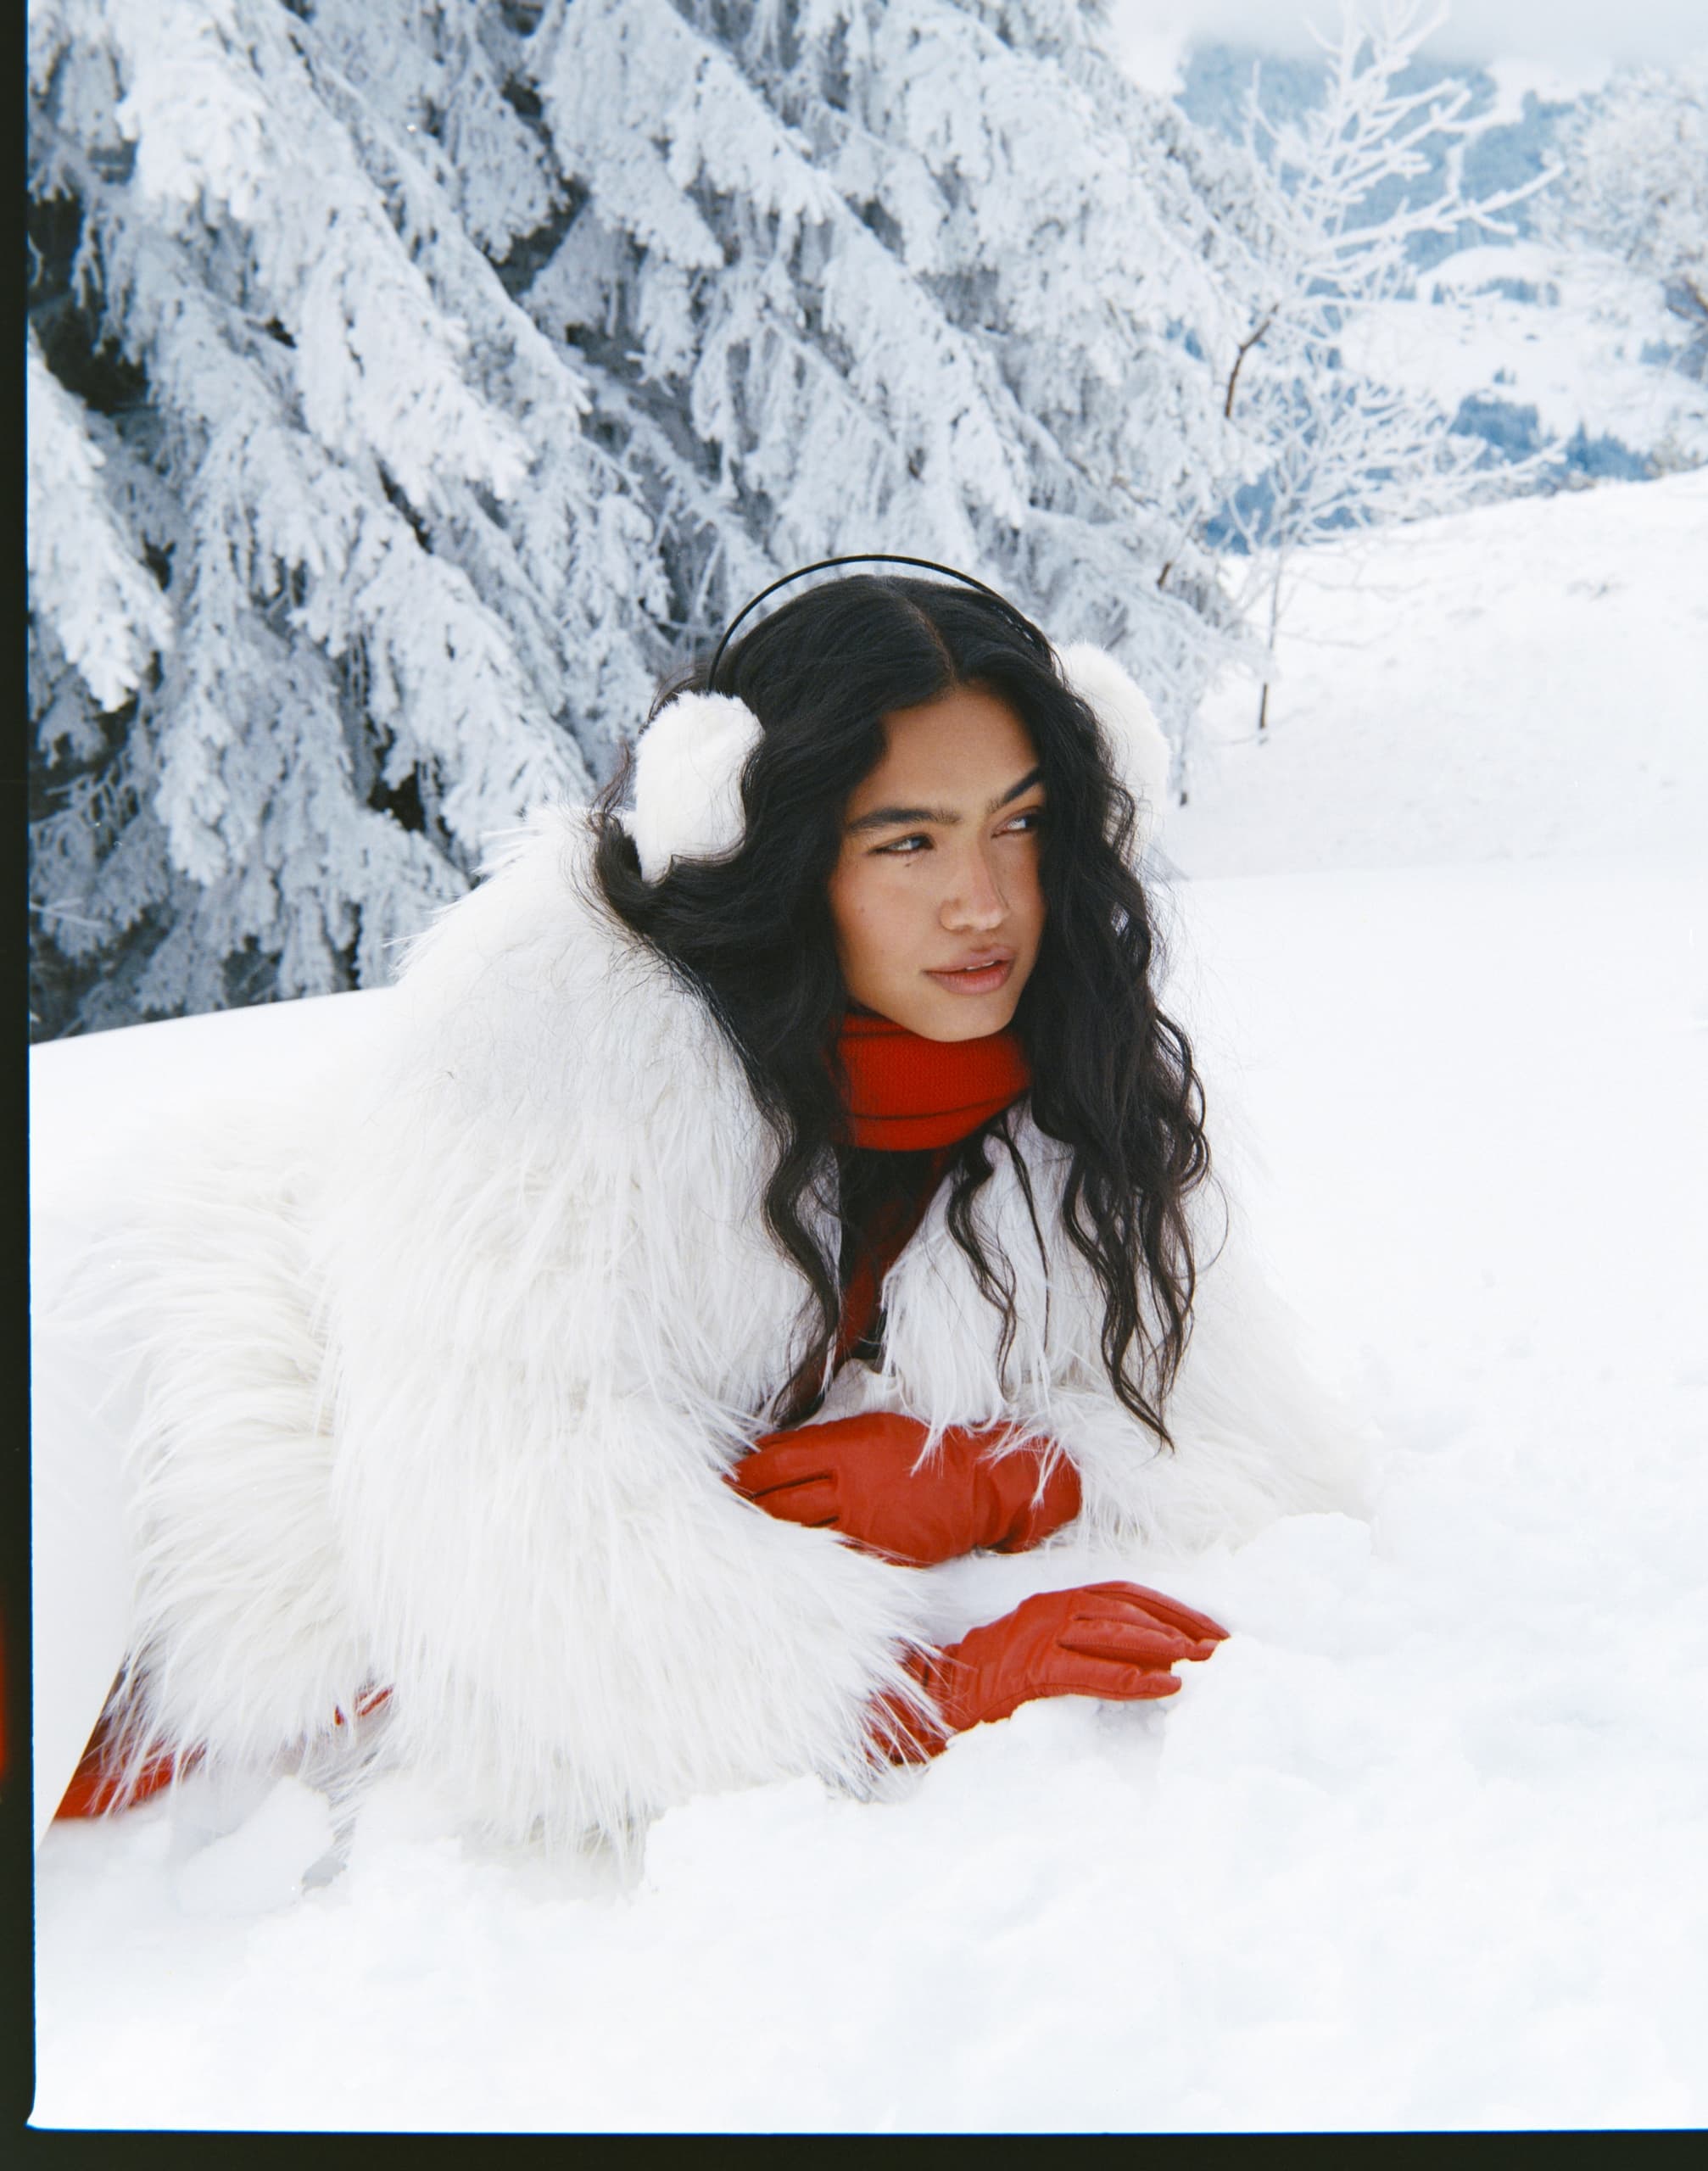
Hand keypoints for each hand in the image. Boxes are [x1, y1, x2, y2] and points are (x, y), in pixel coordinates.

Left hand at [730, 1412, 1080, 1565]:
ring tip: (745, 1539)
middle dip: (746, 1508)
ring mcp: (862, 1520)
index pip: (774, 1461)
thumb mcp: (870, 1428)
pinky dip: (807, 1558)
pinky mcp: (877, 1550)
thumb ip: (822, 1441)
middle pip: (778, 1500)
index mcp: (843, 1447)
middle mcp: (848, 1484)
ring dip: (770, 1536)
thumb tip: (771, 1450)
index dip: (744, 1474)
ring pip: (799, 1531)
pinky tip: (789, 1559)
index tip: (726, 1482)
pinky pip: (832, 1556)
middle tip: (722, 1515)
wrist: (976, 1483)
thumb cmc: (918, 1451)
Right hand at [873, 1581, 1228, 1761]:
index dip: (1173, 1608)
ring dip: (1165, 1644)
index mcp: (1056, 1601)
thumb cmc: (989, 1682)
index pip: (1127, 1595)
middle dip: (1182, 1624)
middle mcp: (1051, 1609)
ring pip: (1114, 1631)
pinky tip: (1166, 1686)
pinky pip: (1091, 1672)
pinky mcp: (1031, 1669)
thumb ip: (1080, 1644)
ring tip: (1205, 1660)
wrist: (934, 1697)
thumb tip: (1143, 1658)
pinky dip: (1132, 1677)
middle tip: (1224, 1646)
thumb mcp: (1039, 1650)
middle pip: (1130, 1607)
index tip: (1214, 1629)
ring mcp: (1040, 1635)